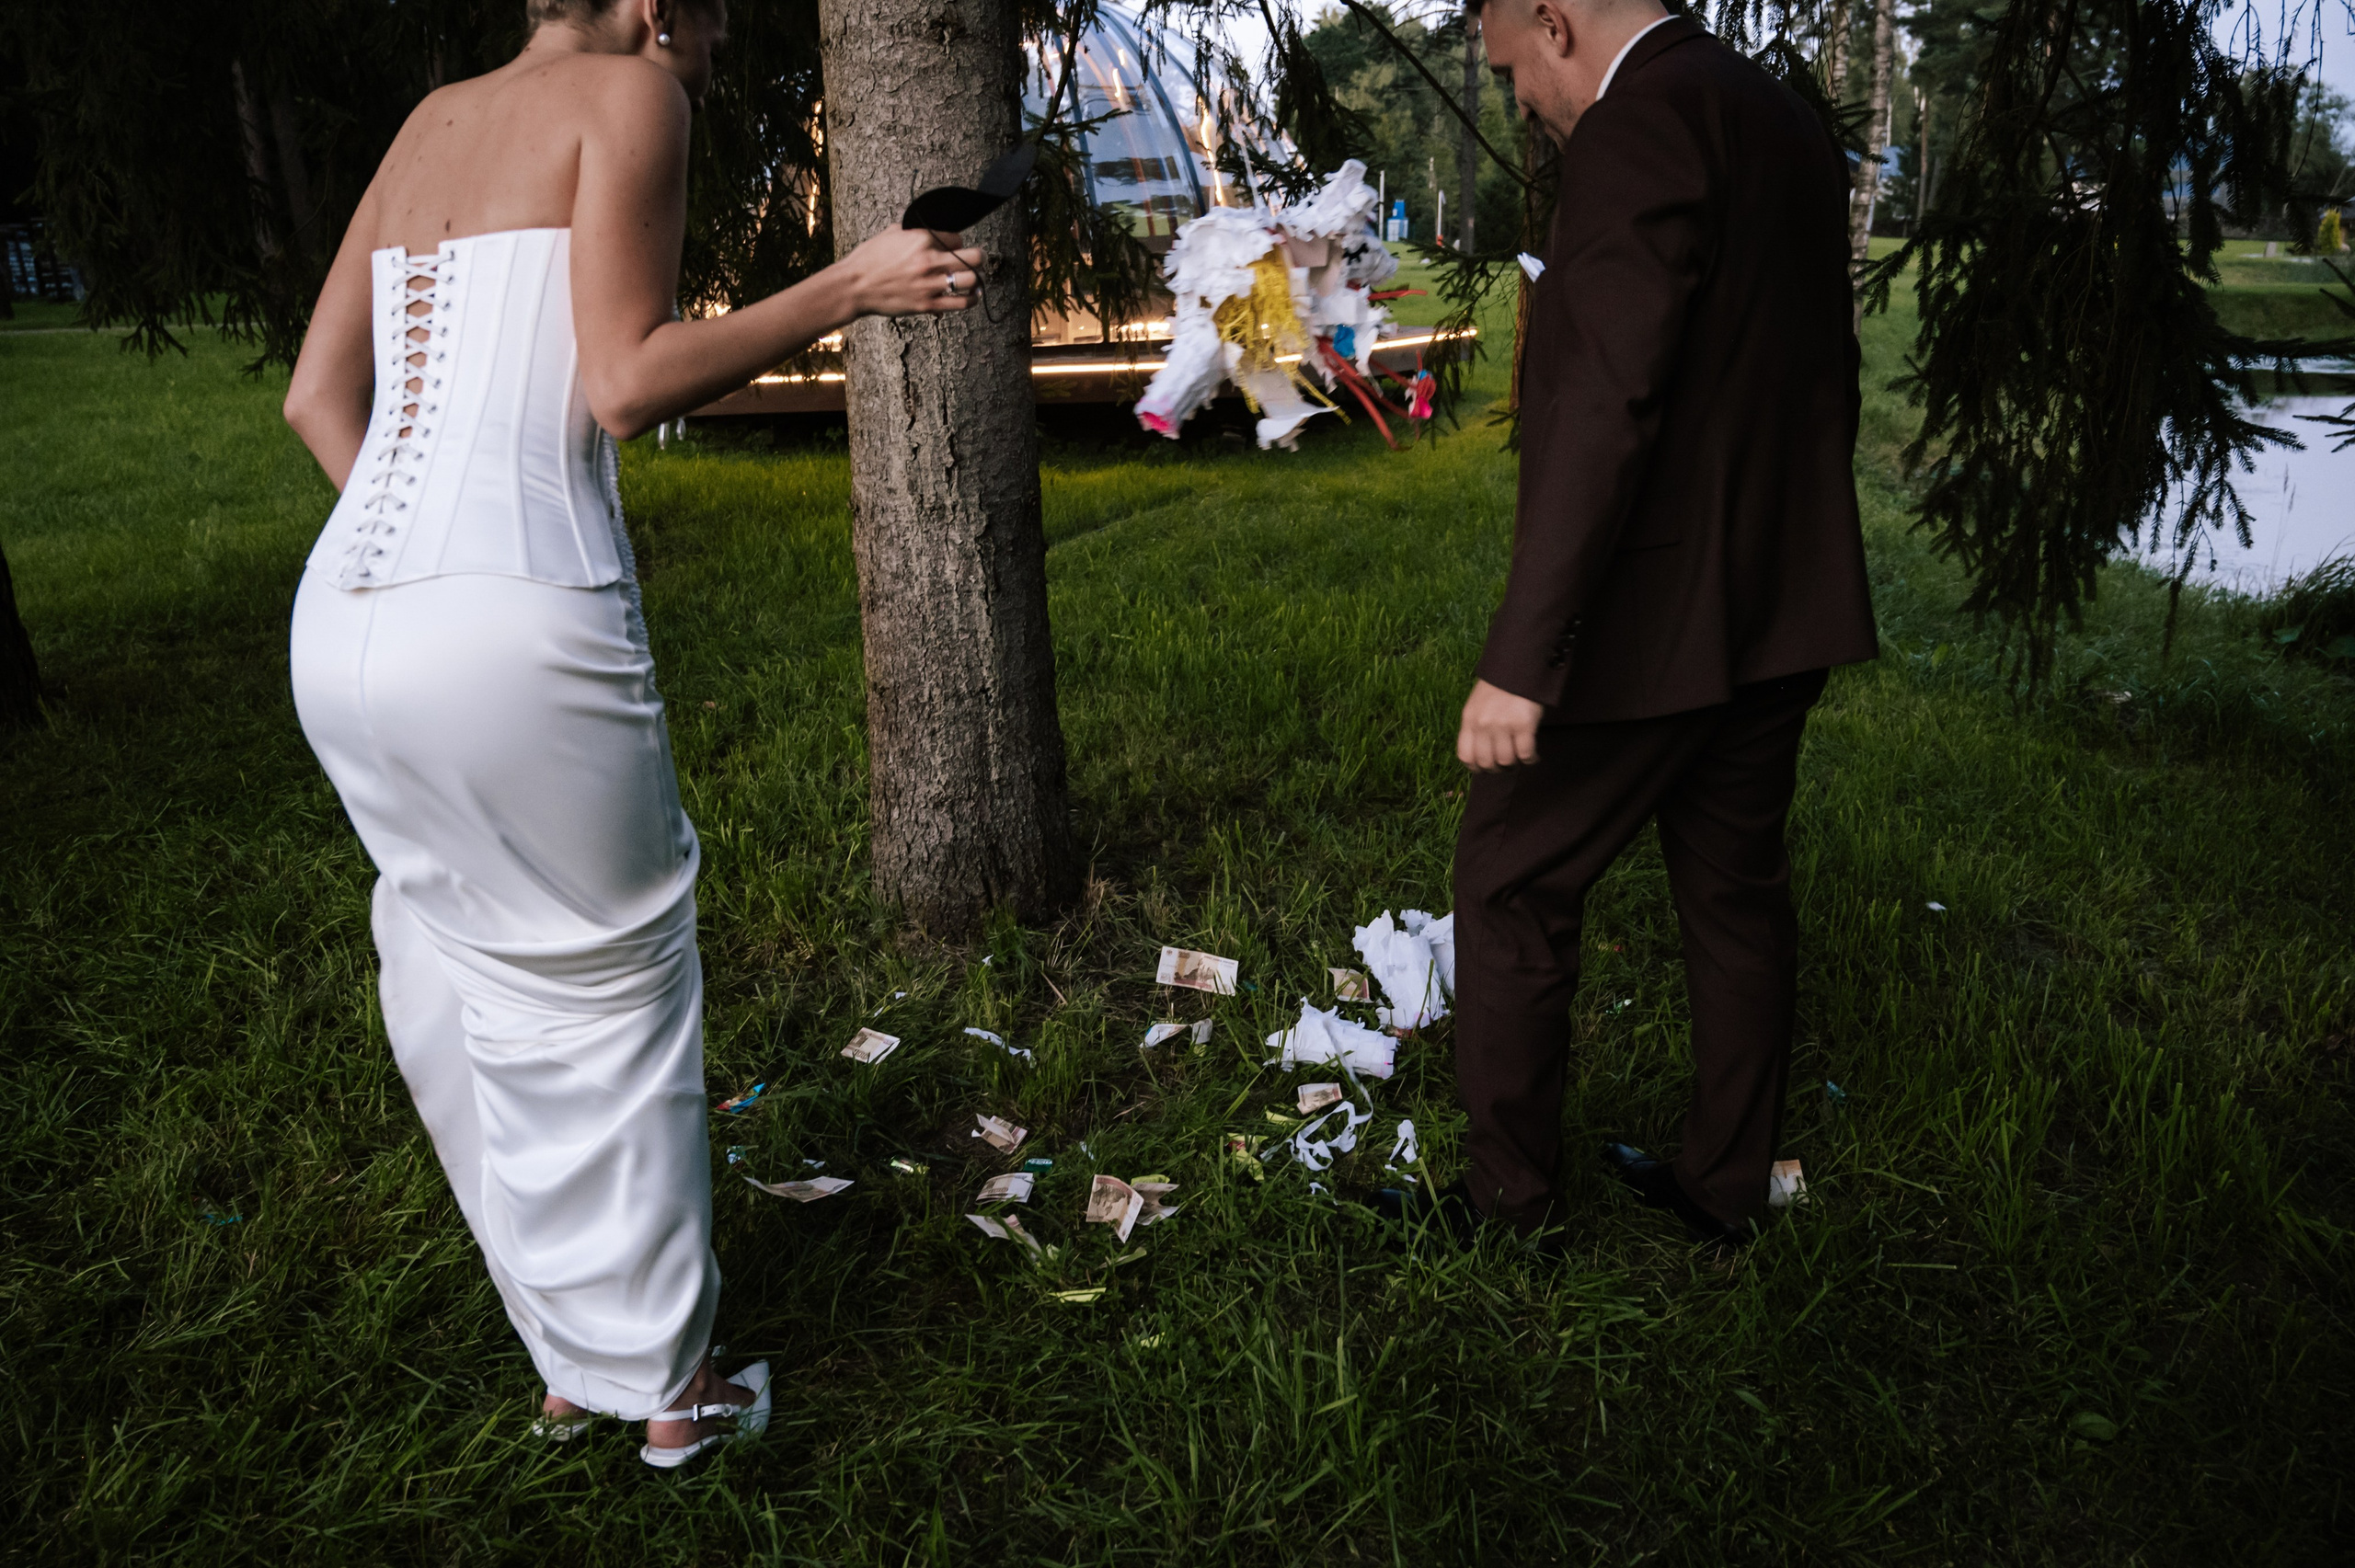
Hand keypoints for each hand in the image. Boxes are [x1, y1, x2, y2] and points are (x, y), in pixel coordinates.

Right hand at [835, 225, 986, 318]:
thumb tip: (929, 228)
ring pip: (972, 280)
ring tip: (974, 278)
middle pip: (974, 257)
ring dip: (976, 278)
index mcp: (921, 239)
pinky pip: (961, 303)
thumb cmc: (869, 259)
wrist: (854, 286)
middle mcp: (929, 261)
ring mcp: (930, 284)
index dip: (957, 242)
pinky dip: (971, 299)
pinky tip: (972, 296)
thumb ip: (913, 230)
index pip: (957, 237)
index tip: (953, 247)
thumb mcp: (891, 233)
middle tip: (976, 260)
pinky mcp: (927, 304)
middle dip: (978, 257)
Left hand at [1456, 679, 1543, 771]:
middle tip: (1507, 765)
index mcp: (1469, 720)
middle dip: (1497, 769)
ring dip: (1515, 764)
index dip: (1476, 768)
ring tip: (1520, 759)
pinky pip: (1525, 754)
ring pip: (1506, 761)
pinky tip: (1533, 756)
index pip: (1466, 756)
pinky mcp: (1523, 725)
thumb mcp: (1478, 705)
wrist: (1519, 666)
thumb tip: (1484, 754)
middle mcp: (1483, 725)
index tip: (1486, 768)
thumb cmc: (1499, 687)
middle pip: (1486, 763)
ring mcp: (1503, 725)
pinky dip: (1530, 759)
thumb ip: (1477, 727)